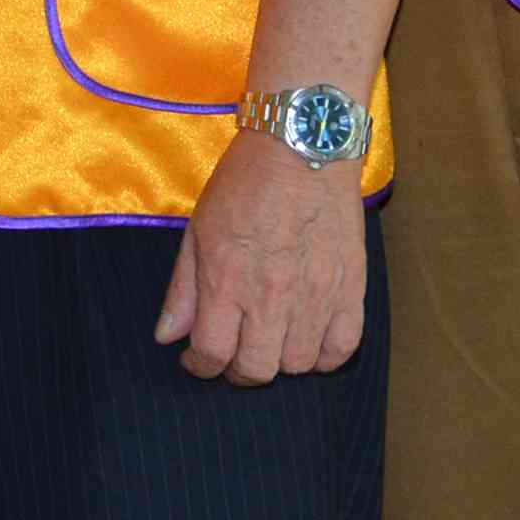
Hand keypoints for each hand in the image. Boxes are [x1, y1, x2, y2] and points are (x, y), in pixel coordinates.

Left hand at [158, 130, 369, 383]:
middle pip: (257, 370)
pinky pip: (342, 348)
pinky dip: (325, 356)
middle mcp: (272, 297)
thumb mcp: (198, 229)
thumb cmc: (244, 183)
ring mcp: (316, 296)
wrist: (302, 148)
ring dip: (281, 361)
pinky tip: (309, 341)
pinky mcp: (351, 289)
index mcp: (227, 281)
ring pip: (298, 364)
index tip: (197, 361)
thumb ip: (184, 288)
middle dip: (238, 372)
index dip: (200, 367)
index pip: (212, 353)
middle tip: (233, 355)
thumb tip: (168, 337)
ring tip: (271, 340)